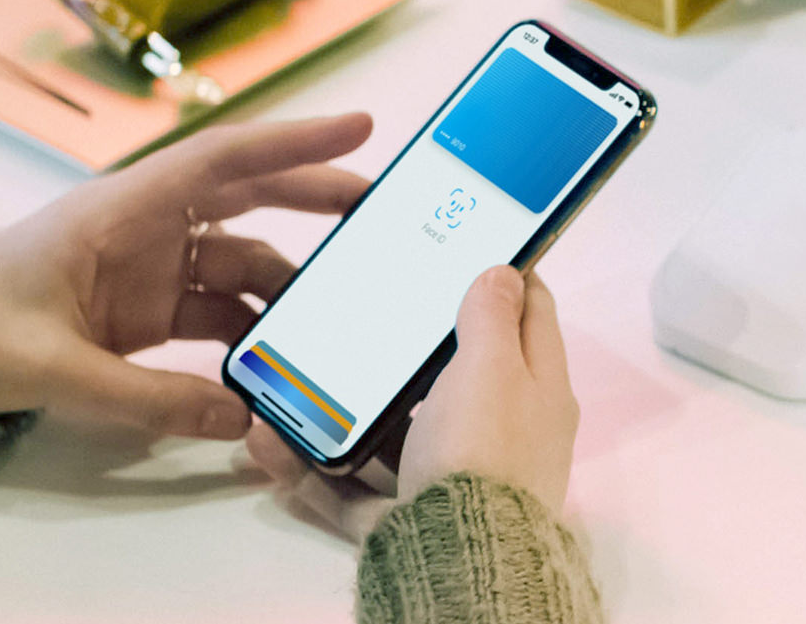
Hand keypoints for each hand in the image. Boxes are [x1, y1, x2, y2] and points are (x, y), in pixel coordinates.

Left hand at [0, 114, 374, 438]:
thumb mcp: (55, 369)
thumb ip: (148, 400)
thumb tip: (239, 418)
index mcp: (119, 210)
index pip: (223, 161)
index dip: (295, 141)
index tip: (361, 123)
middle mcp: (146, 227)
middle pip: (250, 197)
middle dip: (317, 196)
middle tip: (383, 207)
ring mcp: (150, 268)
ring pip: (244, 258)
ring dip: (291, 281)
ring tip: (340, 307)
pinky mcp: (148, 310)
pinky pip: (221, 309)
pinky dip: (255, 330)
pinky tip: (283, 356)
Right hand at [244, 266, 578, 536]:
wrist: (460, 561)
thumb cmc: (484, 450)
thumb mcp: (492, 367)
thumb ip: (491, 317)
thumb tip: (505, 270)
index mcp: (538, 388)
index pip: (531, 313)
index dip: (503, 273)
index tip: (462, 244)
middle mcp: (502, 431)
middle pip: (454, 373)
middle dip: (405, 345)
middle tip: (361, 306)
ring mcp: (453, 475)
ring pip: (390, 430)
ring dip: (343, 405)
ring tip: (294, 375)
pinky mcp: (407, 515)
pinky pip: (350, 486)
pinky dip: (310, 466)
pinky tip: (267, 440)